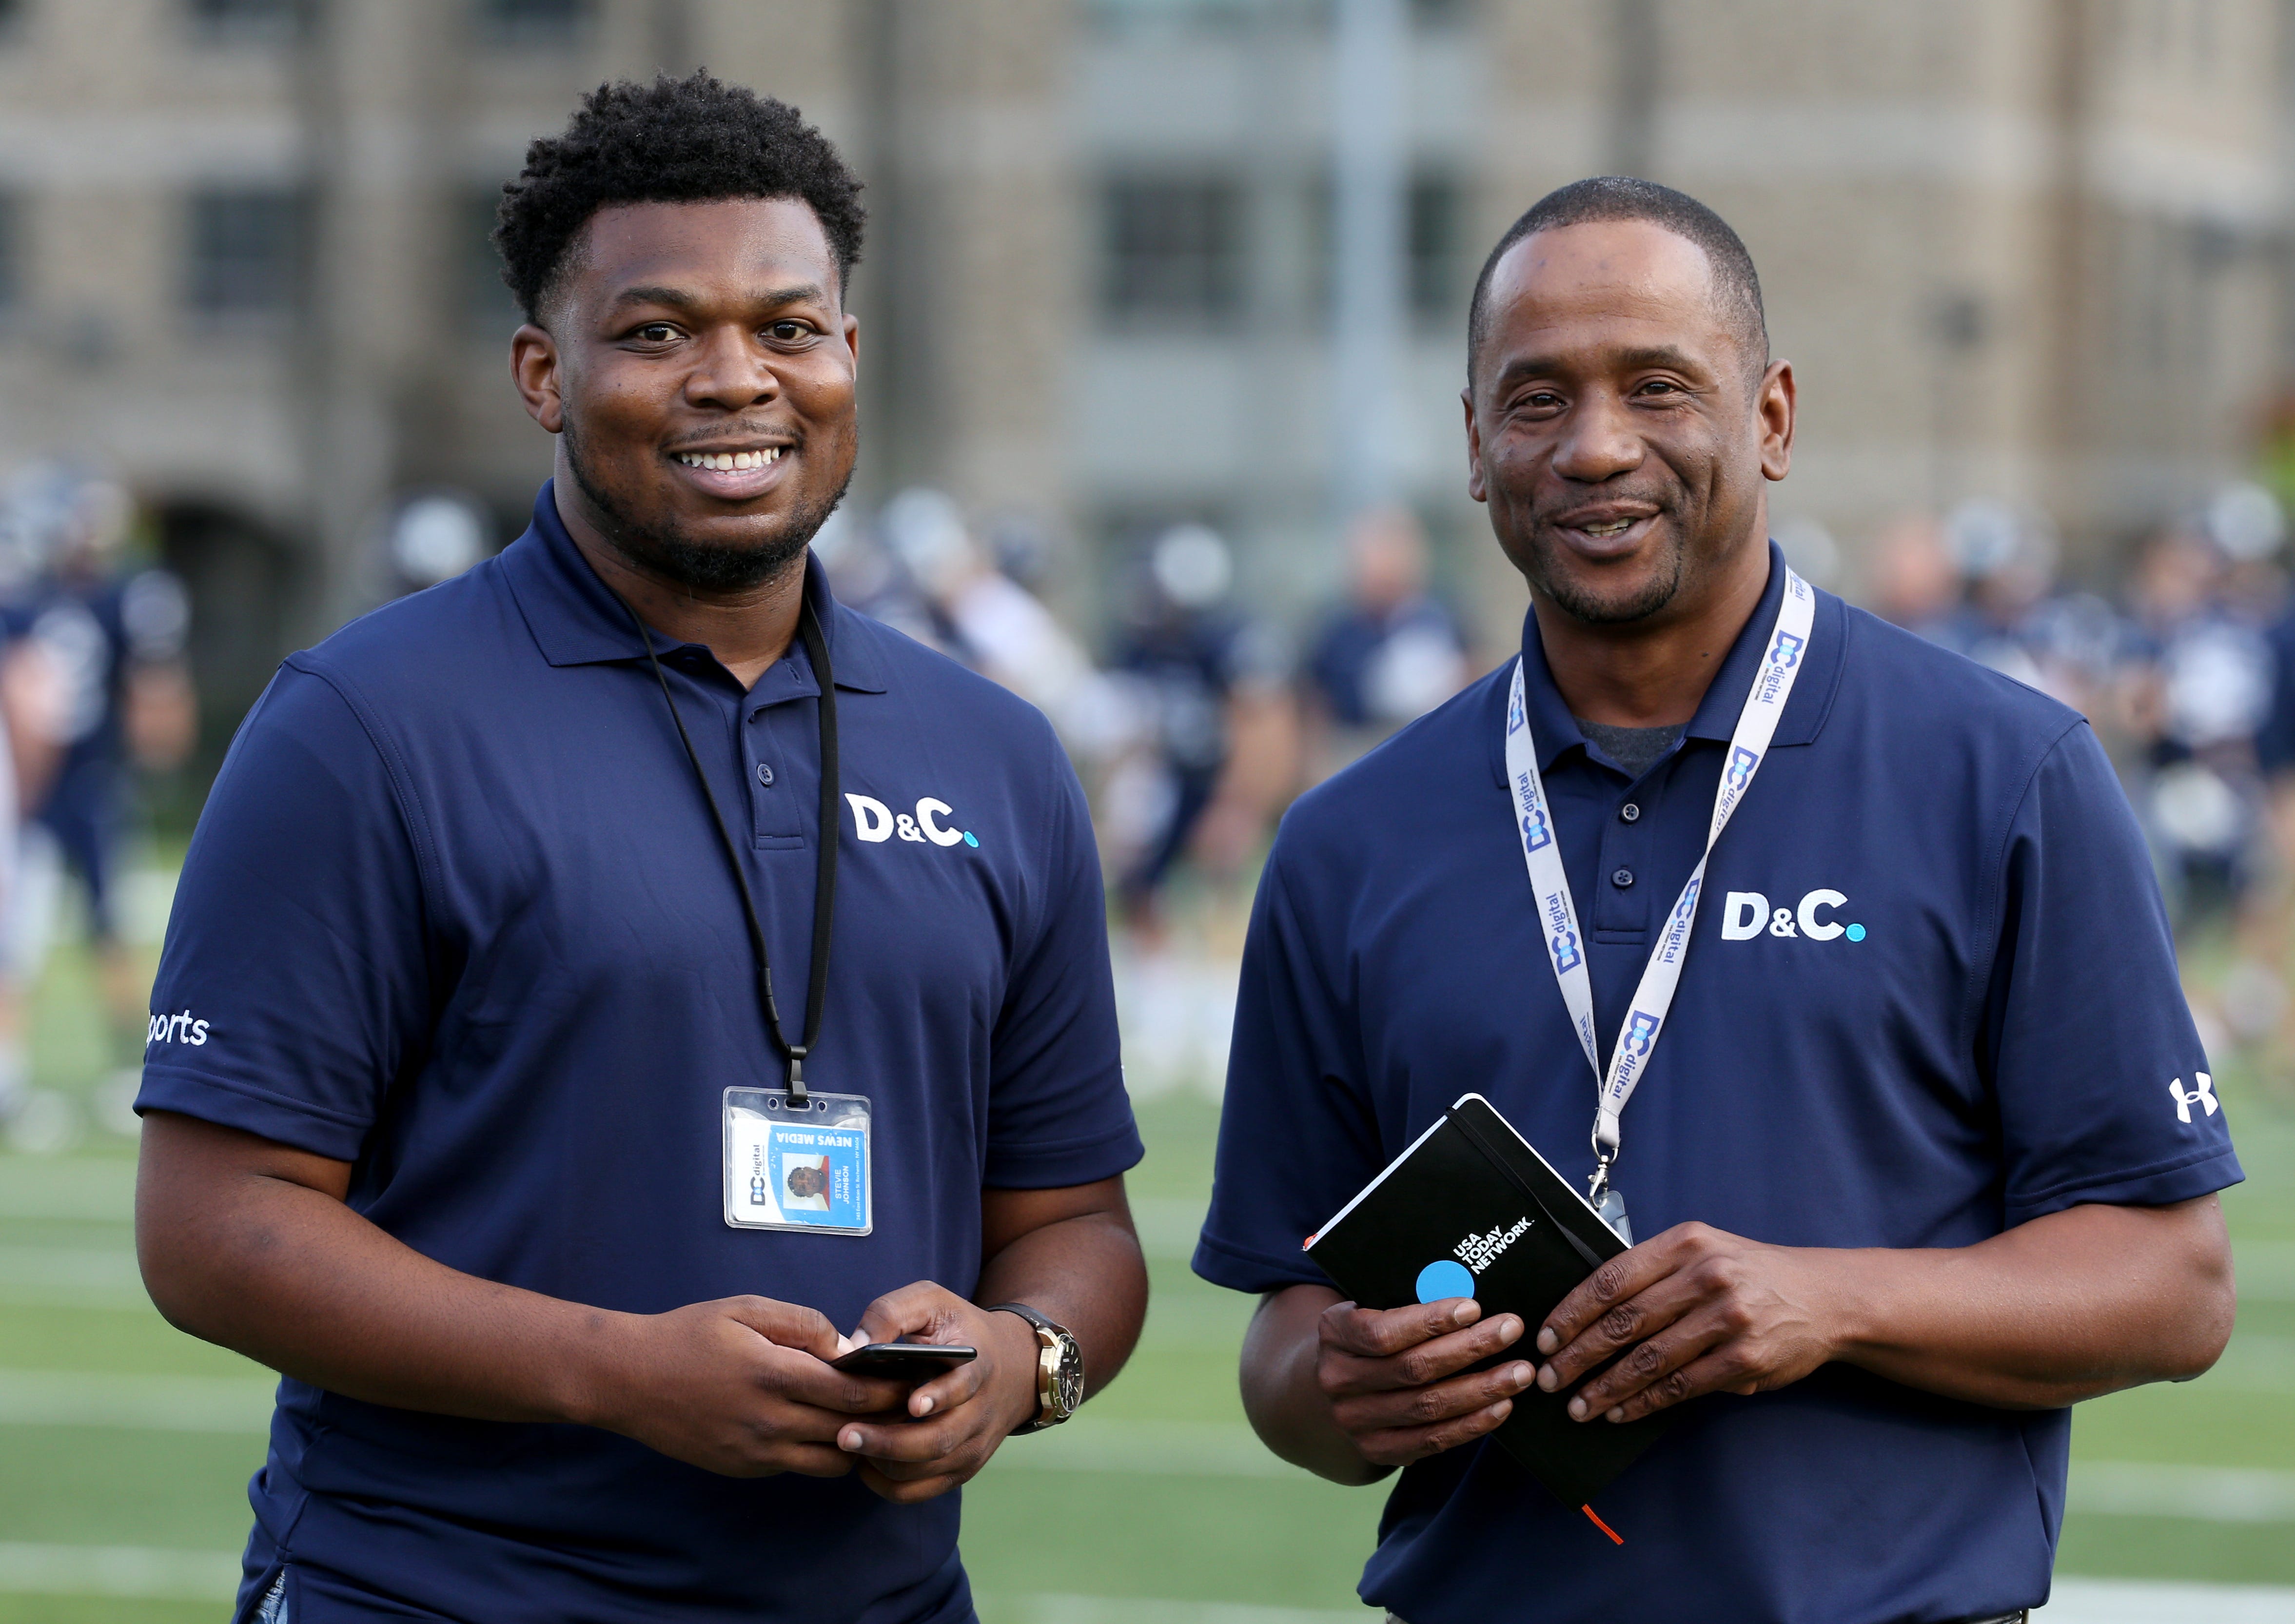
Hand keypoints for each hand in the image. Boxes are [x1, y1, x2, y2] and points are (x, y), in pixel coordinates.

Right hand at [583, 1296, 909, 1477]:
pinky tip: (826, 1427)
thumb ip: (804, 1325)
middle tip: (910, 1403)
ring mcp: (756, 1453)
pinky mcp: (744, 1469)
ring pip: (830, 1460)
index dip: (891, 1390)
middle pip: (851, 1431)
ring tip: (870, 1418)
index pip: (854, 1395)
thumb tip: (846, 1348)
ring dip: (856, 1442)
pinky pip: (797, 1466)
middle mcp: (769, 1423)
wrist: (629, 1380)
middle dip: (886, 1418)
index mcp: (775, 1376)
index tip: (914, 1378)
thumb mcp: (746, 1310)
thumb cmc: (690, 1334)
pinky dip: (820, 1451)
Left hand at [831, 1283, 1044, 1503]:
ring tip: (850, 1444)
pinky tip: (865, 1464)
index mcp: (976, 1368)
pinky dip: (888, 1485)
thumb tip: (856, 1344)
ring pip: (925, 1471)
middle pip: (937, 1442)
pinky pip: (920, 1491)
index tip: (912, 1403)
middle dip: (890, 1443)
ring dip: (884, 1464)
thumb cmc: (960, 1330)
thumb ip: (894, 1312)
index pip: (962, 1389)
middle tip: (846, 1435)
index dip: (938, 1397)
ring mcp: (972, 1448)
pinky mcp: (961, 1470)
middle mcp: (979, 1415)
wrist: (1012, 1366)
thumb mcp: (933, 1302)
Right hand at [1313, 1297, 1534, 1467]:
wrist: (1332, 1383)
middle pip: (1412, 1369)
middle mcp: (1337, 1380)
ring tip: (1520, 1372)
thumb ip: (1407, 1301)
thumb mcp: (1371, 1307)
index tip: (1474, 1307)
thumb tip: (1467, 1297)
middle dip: (1469, 1349)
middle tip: (1511, 1330)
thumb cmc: (1368, 1333)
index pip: (1382, 1332)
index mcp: (1334, 1334)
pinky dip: (1471, 1424)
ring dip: (1480, 1389)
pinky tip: (1502, 1406)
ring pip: (1427, 1407)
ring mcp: (1354, 1420)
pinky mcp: (1376, 1449)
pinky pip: (1431, 1440)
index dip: (1430, 1322)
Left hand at [1535, 1223, 1841, 1423]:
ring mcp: (1727, 1319)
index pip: (1612, 1278)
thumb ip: (1652, 1272)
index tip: (1545, 1337)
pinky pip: (1680, 1386)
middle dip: (1578, 1355)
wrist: (1824, 1297)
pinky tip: (1621, 1412)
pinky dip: (1644, 1403)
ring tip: (1578, 1405)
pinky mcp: (1744, 1359)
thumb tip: (1587, 1314)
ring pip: (1648, 1360)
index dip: (1572, 1311)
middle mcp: (1705, 1277)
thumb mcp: (1703, 1250)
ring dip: (1606, 1387)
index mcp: (1685, 1244)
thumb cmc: (1749, 1274)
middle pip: (1624, 1322)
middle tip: (1550, 1378)